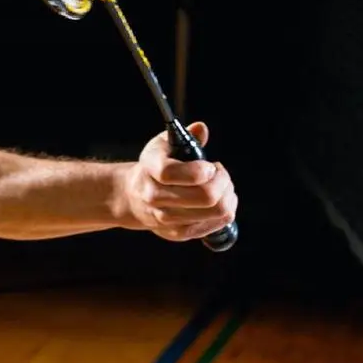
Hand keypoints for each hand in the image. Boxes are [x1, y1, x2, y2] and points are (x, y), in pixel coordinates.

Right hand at [125, 122, 236, 241]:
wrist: (134, 197)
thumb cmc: (155, 167)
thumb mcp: (163, 145)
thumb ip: (185, 136)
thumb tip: (201, 128)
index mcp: (150, 169)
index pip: (173, 173)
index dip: (200, 170)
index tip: (210, 165)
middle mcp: (154, 196)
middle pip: (205, 196)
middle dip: (223, 182)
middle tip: (220, 174)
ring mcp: (165, 218)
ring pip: (215, 212)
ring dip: (228, 196)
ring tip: (223, 186)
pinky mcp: (177, 233)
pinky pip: (215, 225)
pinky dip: (225, 211)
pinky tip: (220, 200)